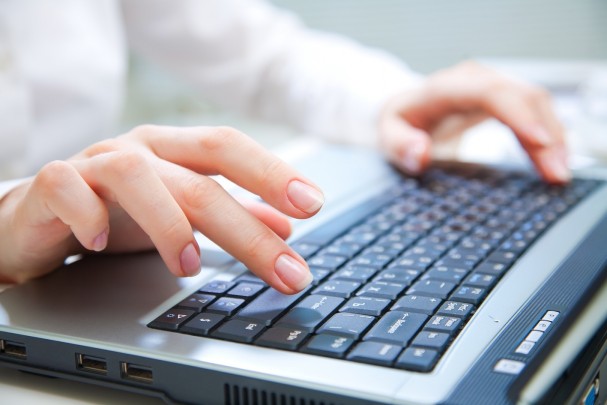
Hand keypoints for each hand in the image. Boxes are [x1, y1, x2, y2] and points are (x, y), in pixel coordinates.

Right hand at [0, 125, 323, 293]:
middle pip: (199, 178)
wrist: (39, 215)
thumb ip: (233, 215)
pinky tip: (100, 244)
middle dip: (248, 228)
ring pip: (136, 176)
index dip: (272, 172)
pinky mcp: (49, 183)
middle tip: (287, 269)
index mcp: (174, 151)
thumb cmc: (118, 212)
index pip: (230, 148)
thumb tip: (286, 228)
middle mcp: (140, 150)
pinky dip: (87, 215)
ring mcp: (93, 163)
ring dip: (169, 224)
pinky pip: (67, 188)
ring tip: (190, 266)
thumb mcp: (183, 213)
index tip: (313, 203)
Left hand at [379, 61, 570, 183]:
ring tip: (559, 173)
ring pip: (535, 103)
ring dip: (554, 137)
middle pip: (522, 98)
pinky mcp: (503, 98)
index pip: (490, 92)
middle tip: (556, 173)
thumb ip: (400, 145)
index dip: (518, 114)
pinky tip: (554, 161)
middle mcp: (475, 80)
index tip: (539, 141)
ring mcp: (492, 86)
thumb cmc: (399, 121)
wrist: (405, 107)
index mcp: (446, 87)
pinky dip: (548, 136)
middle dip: (545, 135)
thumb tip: (419, 153)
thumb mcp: (388, 136)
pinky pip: (534, 112)